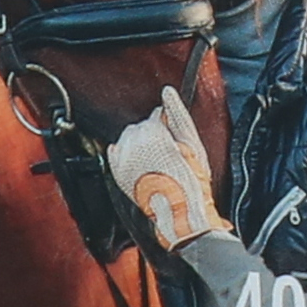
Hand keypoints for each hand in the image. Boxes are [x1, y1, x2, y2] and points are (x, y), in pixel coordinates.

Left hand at [108, 86, 227, 250]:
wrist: (179, 213)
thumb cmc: (190, 180)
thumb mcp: (191, 143)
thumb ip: (177, 114)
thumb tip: (167, 92)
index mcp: (151, 135)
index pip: (155, 116)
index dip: (168, 126)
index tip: (176, 140)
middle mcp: (131, 146)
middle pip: (139, 127)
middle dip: (153, 134)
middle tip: (168, 152)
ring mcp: (122, 161)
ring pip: (127, 139)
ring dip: (140, 144)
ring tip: (156, 160)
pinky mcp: (117, 175)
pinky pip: (116, 154)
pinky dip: (125, 154)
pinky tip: (139, 163)